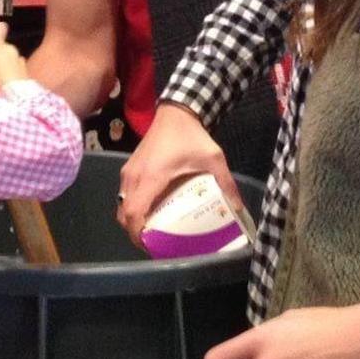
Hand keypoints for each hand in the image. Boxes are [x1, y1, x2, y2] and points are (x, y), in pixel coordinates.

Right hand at [118, 102, 237, 244]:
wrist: (176, 112)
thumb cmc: (192, 136)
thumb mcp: (213, 160)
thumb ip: (226, 184)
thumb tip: (238, 209)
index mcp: (151, 178)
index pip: (134, 213)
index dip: (138, 235)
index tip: (152, 247)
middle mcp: (134, 177)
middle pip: (123, 214)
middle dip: (136, 232)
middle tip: (155, 243)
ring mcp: (129, 172)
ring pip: (121, 205)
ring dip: (133, 220)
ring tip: (153, 230)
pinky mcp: (130, 168)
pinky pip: (125, 194)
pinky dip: (132, 207)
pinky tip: (152, 210)